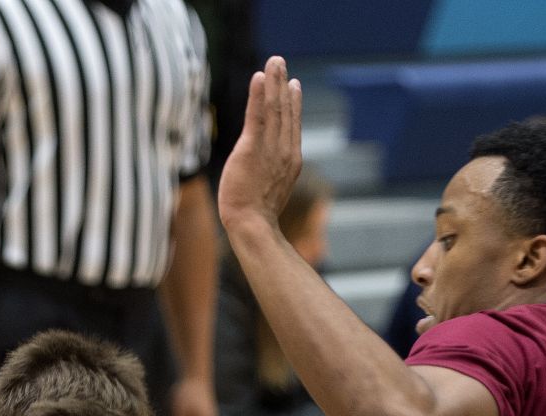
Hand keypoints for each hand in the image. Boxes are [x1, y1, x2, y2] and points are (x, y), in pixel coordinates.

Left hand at [217, 56, 302, 233]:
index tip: (293, 84)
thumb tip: (271, 172)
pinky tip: (259, 78)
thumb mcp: (271, 189)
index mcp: (290, 160)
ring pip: (273, 108)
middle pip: (284, 110)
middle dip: (282, 83)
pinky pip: (257, 116)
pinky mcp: (252, 148)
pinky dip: (258, 95)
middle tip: (280, 61)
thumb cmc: (257, 215)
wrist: (253, 225)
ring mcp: (270, 148)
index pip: (292, 124)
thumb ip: (273, 173)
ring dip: (273, 82)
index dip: (293, 102)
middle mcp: (284, 150)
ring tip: (273, 62)